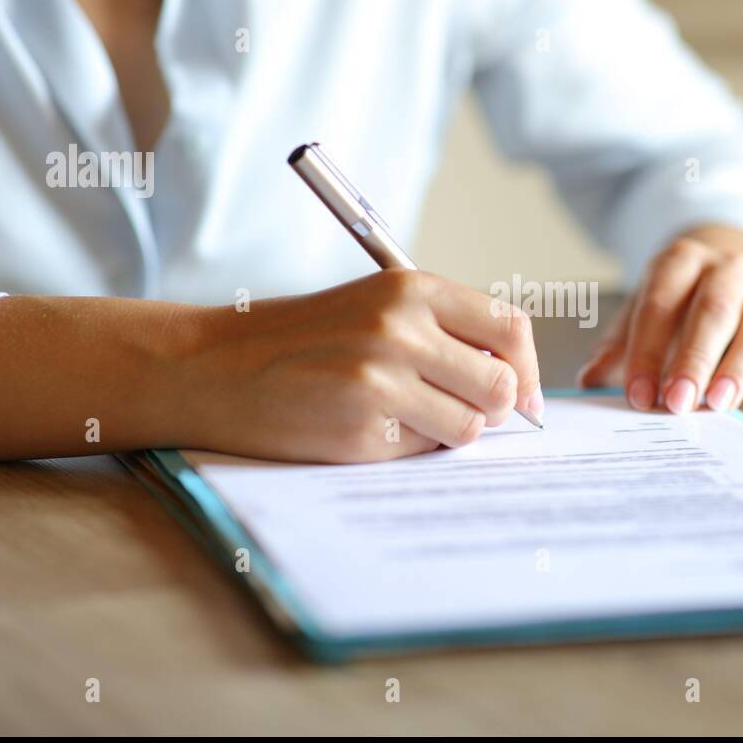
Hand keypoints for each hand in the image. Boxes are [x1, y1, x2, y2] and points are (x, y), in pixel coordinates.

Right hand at [188, 270, 542, 461]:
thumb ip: (442, 331)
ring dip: (447, 432)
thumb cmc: (300, 339)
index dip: (528, 369)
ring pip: (469, 427)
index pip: (510, 328)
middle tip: (460, 410)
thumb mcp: (375, 307)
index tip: (524, 395)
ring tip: (401, 416)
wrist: (215, 367)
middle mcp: (402, 329)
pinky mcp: (362, 431)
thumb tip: (516, 383)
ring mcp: (381, 382)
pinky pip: (421, 453)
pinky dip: (406, 449)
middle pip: (501, 386)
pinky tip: (364, 427)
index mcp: (411, 289)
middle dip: (491, 408)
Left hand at [577, 225, 742, 421]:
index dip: (647, 350)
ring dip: (738, 369)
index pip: (661, 303)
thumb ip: (619, 347)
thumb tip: (590, 381)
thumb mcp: (642, 313)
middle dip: (694, 359)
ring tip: (715, 406)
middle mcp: (729, 270)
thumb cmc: (678, 305)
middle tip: (676, 402)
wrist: (731, 277)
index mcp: (681, 261)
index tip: (637, 394)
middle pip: (714, 311)